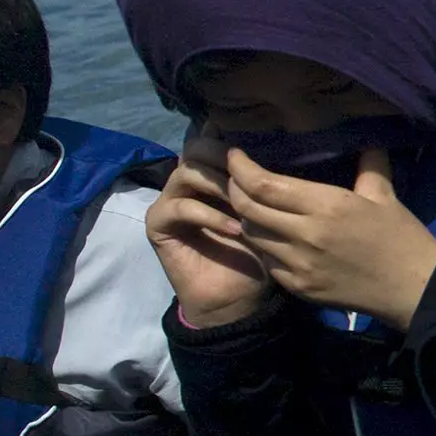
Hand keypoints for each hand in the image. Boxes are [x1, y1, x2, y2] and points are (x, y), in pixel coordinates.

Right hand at [148, 145, 275, 328]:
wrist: (238, 297)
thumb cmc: (257, 253)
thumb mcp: (267, 213)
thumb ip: (263, 184)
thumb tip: (277, 146)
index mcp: (212, 174)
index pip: (212, 139)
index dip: (231, 138)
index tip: (259, 144)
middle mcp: (188, 182)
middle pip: (196, 148)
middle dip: (224, 157)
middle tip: (250, 175)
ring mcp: (170, 200)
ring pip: (188, 172)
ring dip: (219, 185)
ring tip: (245, 204)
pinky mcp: (158, 223)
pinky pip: (181, 207)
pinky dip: (211, 216)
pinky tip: (235, 229)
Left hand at [224, 149, 435, 329]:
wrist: (416, 289)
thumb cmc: (402, 238)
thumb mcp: (385, 196)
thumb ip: (369, 163)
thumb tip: (365, 135)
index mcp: (327, 206)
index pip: (264, 184)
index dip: (240, 168)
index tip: (234, 155)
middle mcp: (306, 235)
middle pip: (247, 208)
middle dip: (234, 189)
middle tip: (236, 178)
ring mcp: (299, 265)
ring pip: (251, 235)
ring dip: (247, 218)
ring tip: (253, 207)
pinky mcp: (299, 287)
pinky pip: (267, 261)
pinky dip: (264, 246)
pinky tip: (274, 238)